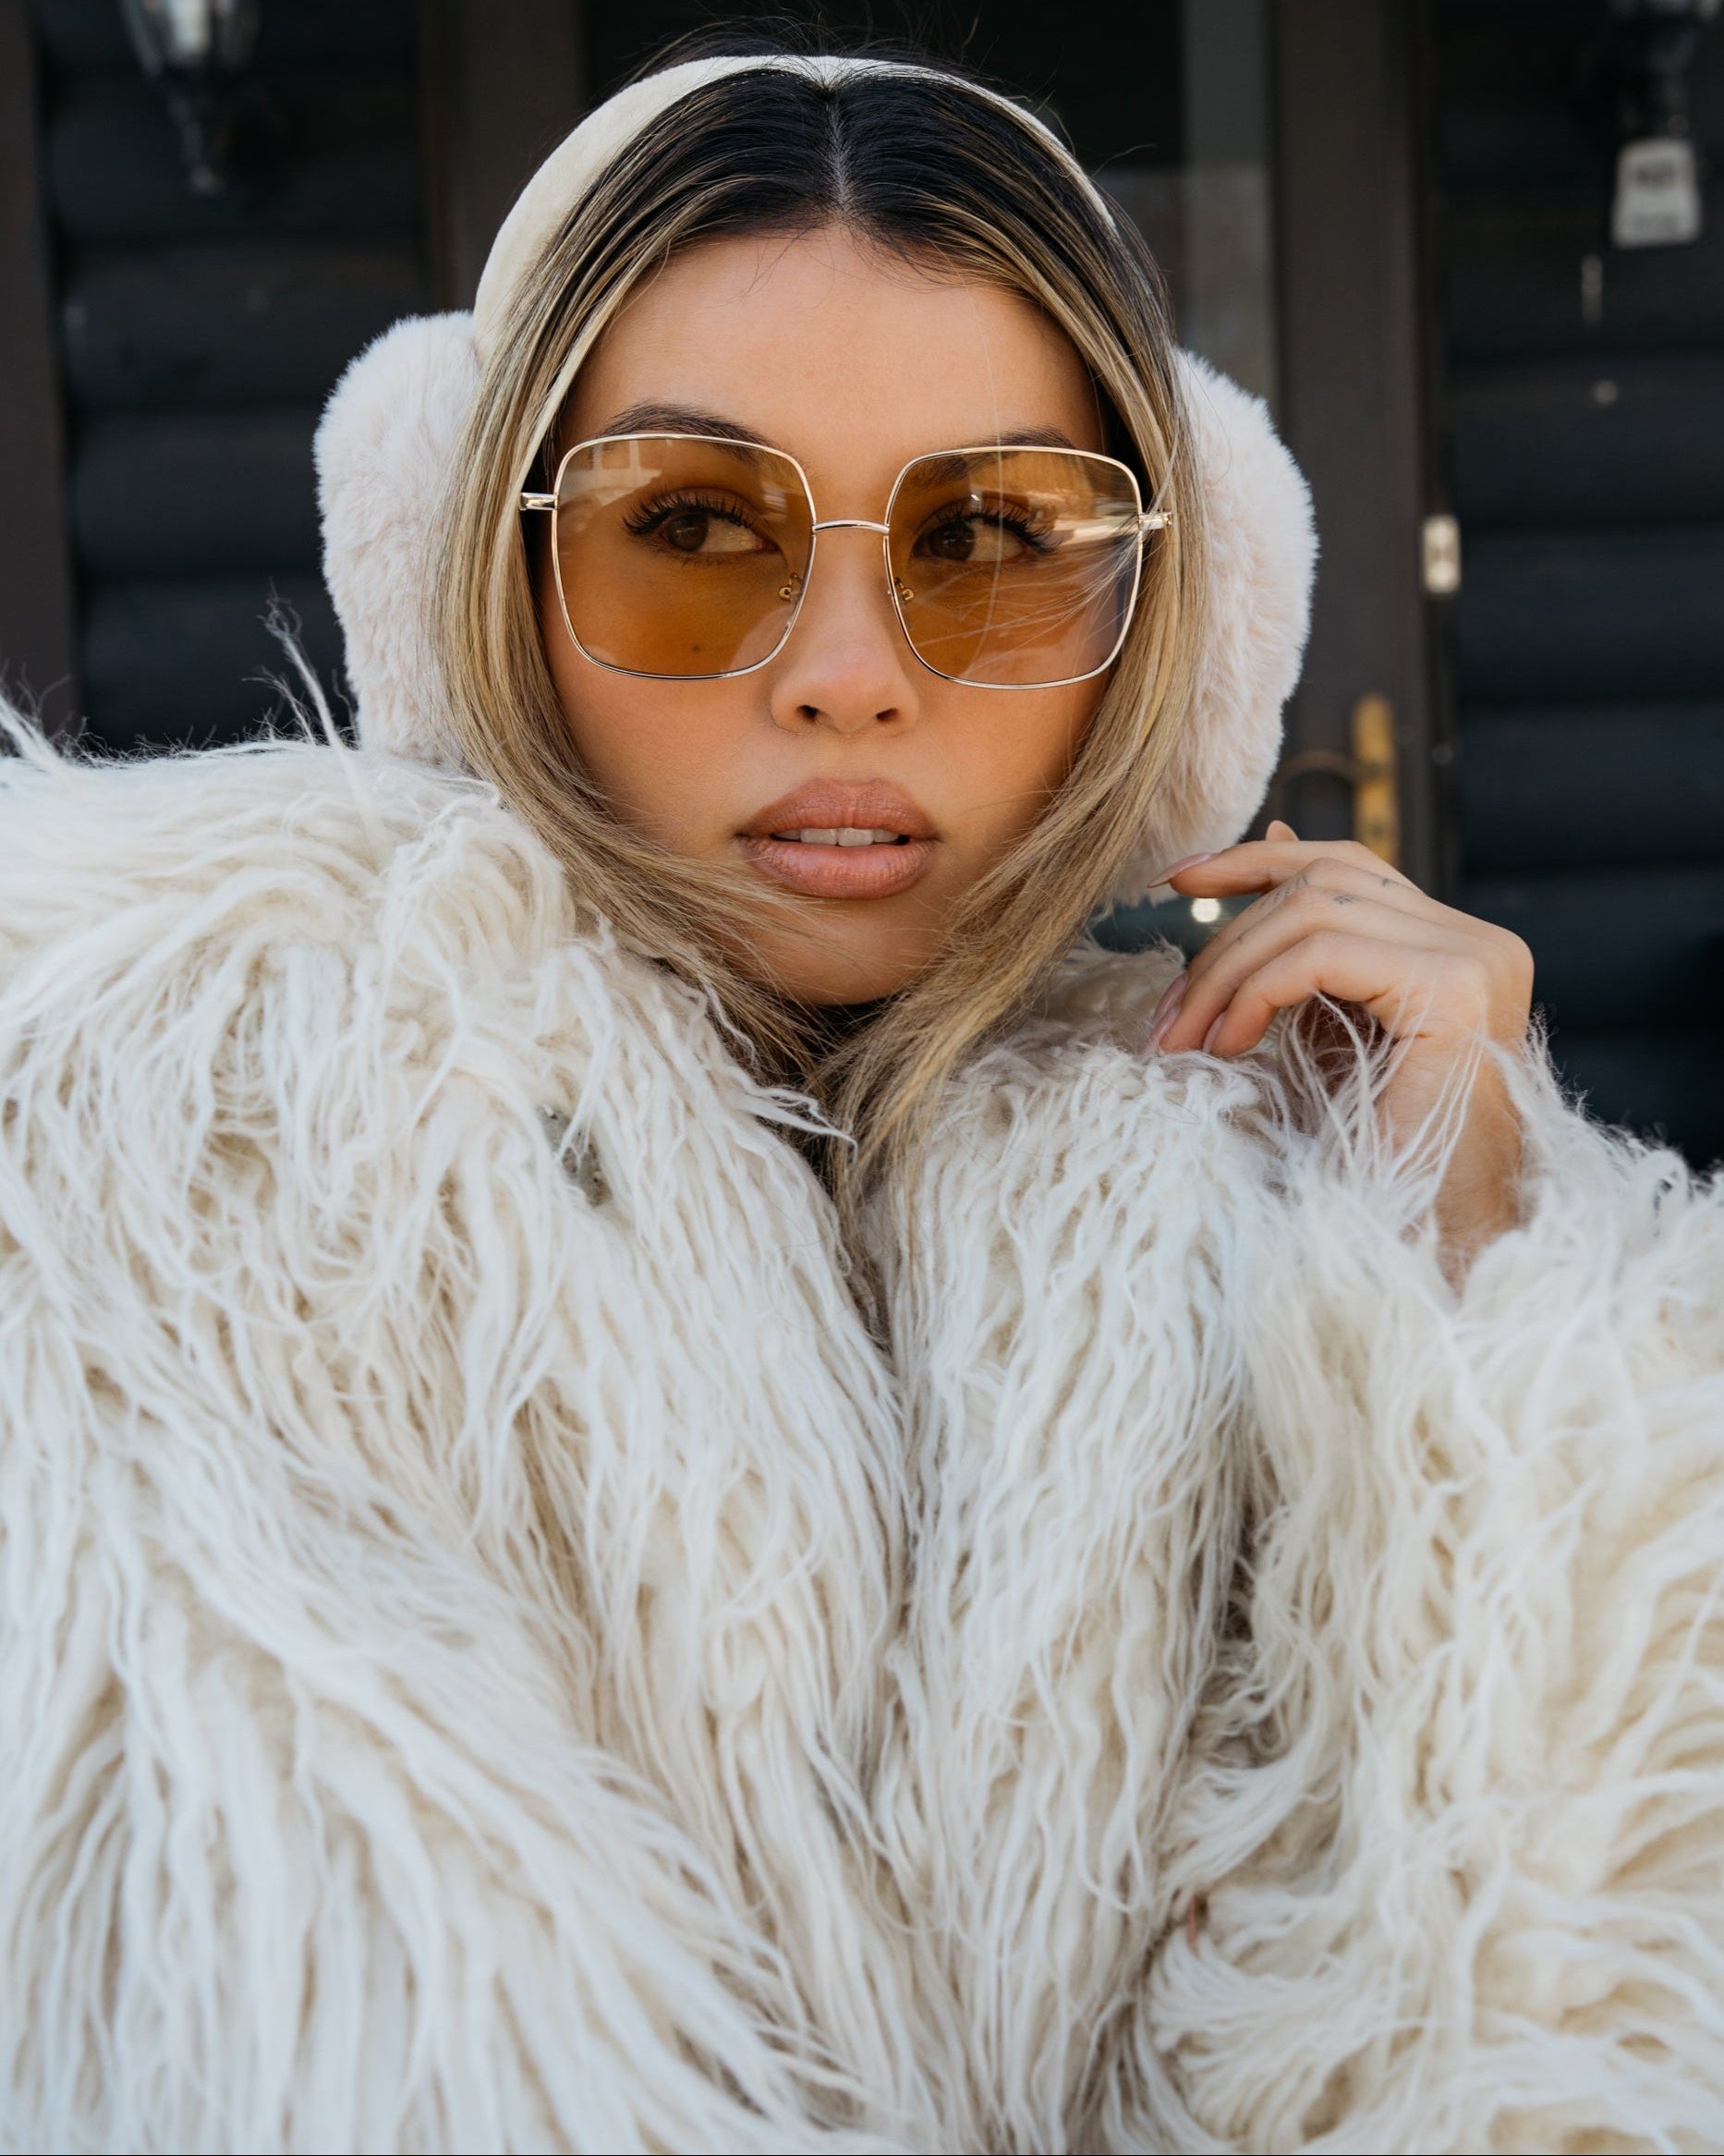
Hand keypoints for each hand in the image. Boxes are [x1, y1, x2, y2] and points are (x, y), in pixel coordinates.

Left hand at [1146, 821, 1534, 1268]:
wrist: (1428, 1242)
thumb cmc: (1371, 1157)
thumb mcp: (1325, 1033)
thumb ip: (1304, 953)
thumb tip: (1270, 841)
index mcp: (1456, 945)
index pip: (1344, 867)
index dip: (1254, 861)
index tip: (1175, 879)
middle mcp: (1479, 940)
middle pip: (1321, 883)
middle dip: (1223, 941)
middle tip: (1167, 1018)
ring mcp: (1474, 958)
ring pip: (1312, 909)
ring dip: (1227, 971)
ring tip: (1188, 1040)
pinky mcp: (1453, 988)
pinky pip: (1321, 953)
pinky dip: (1255, 991)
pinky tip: (1230, 1046)